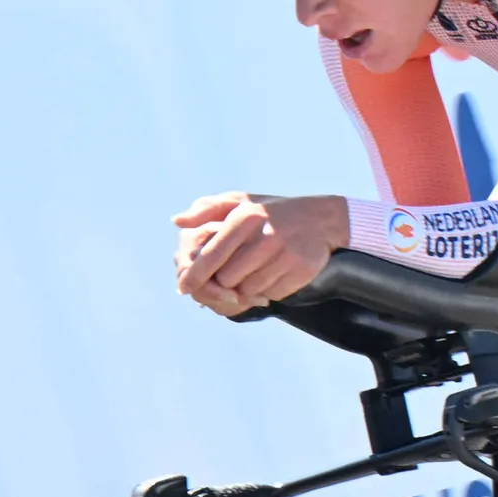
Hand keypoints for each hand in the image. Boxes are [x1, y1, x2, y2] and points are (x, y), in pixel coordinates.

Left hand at [173, 192, 347, 316]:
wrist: (320, 219)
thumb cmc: (271, 212)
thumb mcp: (240, 202)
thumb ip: (207, 209)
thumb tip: (177, 221)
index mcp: (246, 217)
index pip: (212, 255)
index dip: (195, 275)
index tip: (183, 287)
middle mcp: (265, 235)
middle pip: (227, 279)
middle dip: (224, 282)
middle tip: (232, 274)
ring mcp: (285, 254)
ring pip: (248, 290)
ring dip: (246, 287)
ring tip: (255, 271)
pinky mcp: (301, 270)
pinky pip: (271, 294)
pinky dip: (267, 291)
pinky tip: (273, 274)